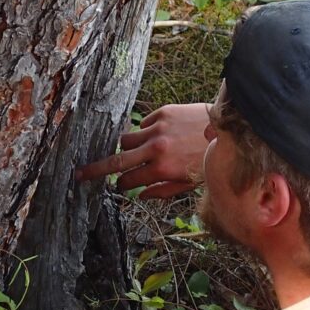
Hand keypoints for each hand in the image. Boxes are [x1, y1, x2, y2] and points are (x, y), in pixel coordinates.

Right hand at [75, 103, 210, 198]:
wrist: (230, 129)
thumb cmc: (210, 160)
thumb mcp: (189, 184)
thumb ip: (162, 191)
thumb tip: (141, 195)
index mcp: (161, 169)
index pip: (128, 180)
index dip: (121, 186)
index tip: (118, 187)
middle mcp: (155, 148)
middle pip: (116, 160)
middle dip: (96, 169)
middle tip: (80, 174)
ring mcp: (157, 128)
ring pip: (125, 139)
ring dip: (126, 148)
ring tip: (135, 151)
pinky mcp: (162, 113)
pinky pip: (142, 124)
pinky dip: (145, 132)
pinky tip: (160, 136)